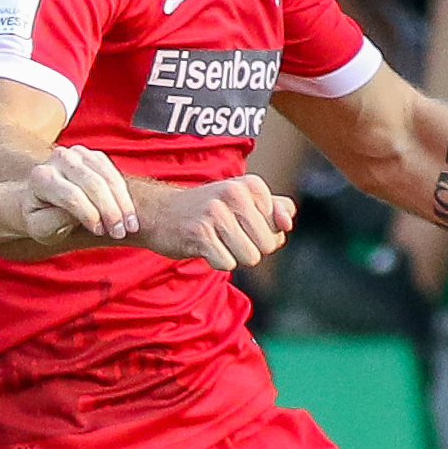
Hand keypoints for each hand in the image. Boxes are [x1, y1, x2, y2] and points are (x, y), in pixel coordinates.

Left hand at [16, 143, 138, 243]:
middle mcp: (59, 159)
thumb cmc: (42, 220)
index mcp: (41, 177)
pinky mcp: (94, 156)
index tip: (100, 233)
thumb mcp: (40, 229)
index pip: (71, 194)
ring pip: (107, 176)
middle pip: (92, 183)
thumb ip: (53, 222)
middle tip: (120, 233)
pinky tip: (129, 215)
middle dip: (110, 210)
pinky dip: (124, 195)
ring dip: (122, 203)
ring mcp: (78, 154)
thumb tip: (75, 217)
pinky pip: (114, 173)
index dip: (89, 214)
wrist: (43, 203)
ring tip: (130, 227)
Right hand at [138, 174, 292, 268]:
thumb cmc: (208, 210)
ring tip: (217, 240)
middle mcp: (235, 193)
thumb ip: (276, 208)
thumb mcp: (244, 200)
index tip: (242, 223)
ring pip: (250, 257)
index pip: (279, 228)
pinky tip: (204, 247)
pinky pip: (227, 264)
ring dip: (234, 256)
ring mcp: (216, 213)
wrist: (160, 213)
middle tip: (228, 234)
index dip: (264, 234)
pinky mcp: (200, 233)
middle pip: (268, 245)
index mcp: (251, 184)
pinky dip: (217, 261)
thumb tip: (288, 222)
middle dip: (251, 248)